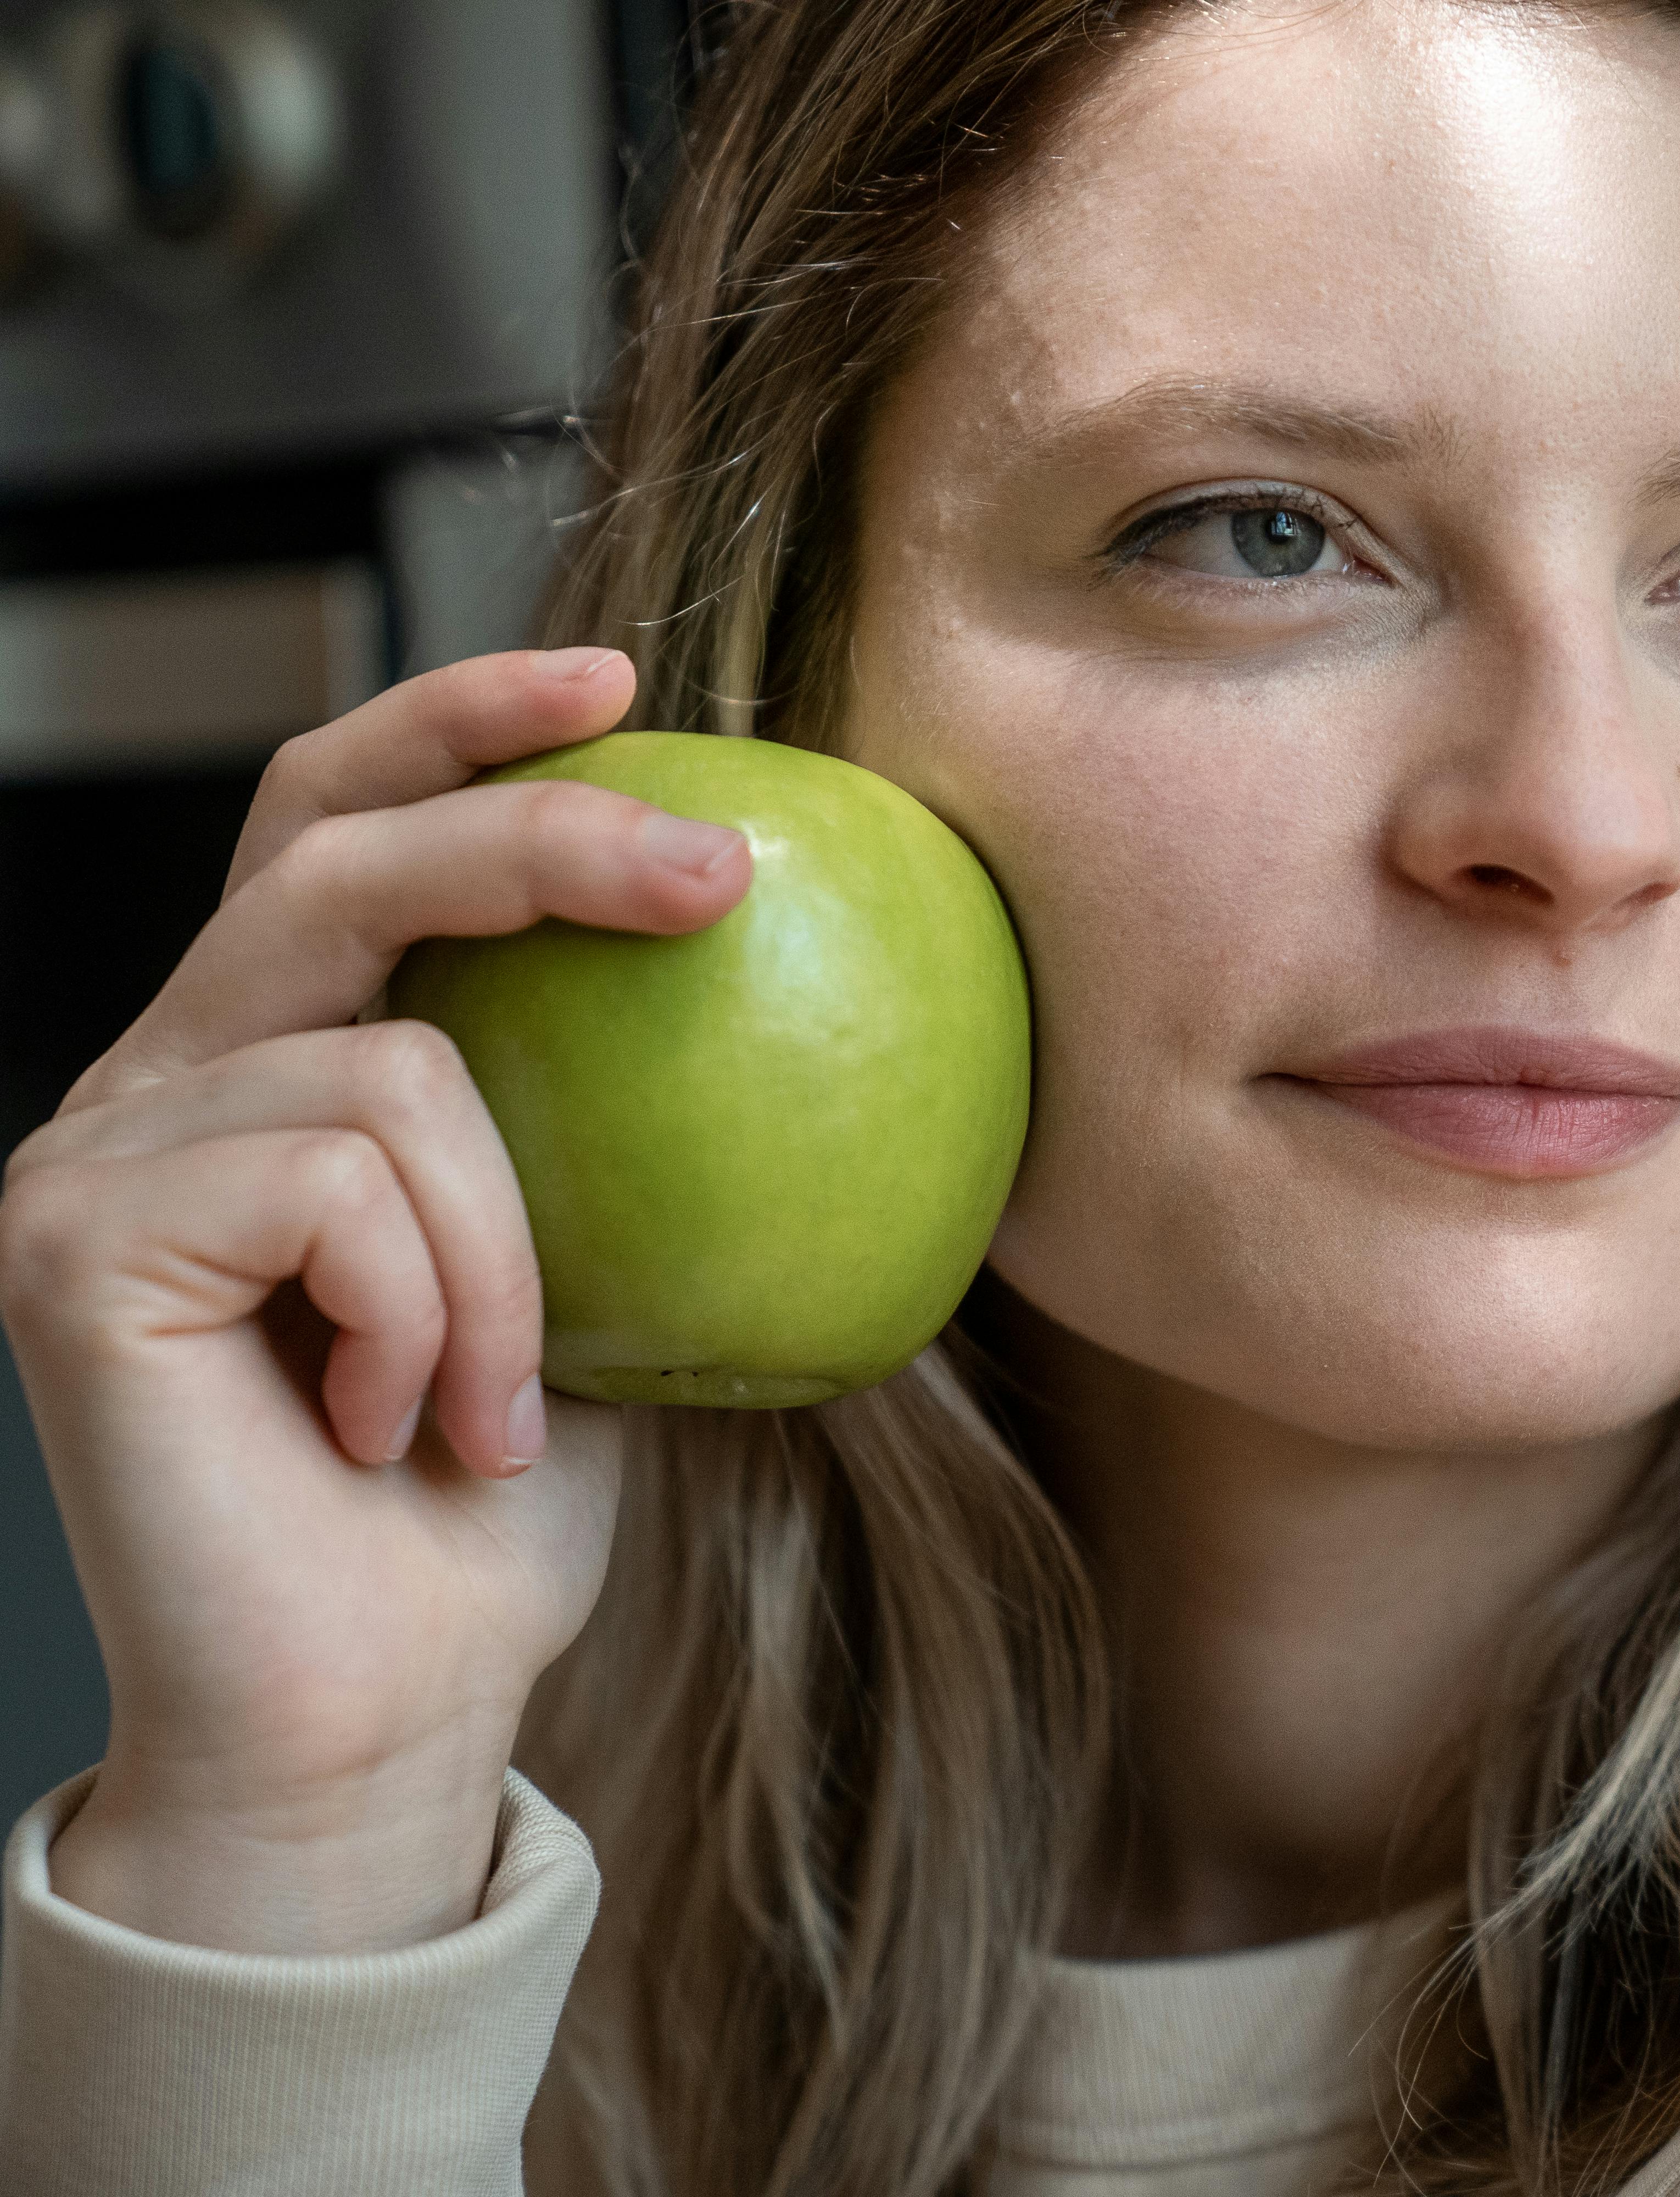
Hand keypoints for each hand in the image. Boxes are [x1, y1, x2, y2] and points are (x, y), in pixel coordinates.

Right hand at [0, 648, 751, 1953]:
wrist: (387, 1701)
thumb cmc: (494, 1504)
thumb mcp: (600, 1267)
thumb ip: (620, 1116)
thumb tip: (805, 970)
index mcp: (267, 1056)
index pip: (335, 817)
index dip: (459, 719)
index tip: (621, 681)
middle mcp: (157, 1076)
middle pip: (342, 852)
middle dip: (544, 838)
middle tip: (722, 878)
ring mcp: (92, 1152)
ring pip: (393, 1067)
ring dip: (511, 1250)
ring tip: (499, 1402)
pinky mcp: (71, 1241)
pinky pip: (341, 1180)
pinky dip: (435, 1309)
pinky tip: (404, 1426)